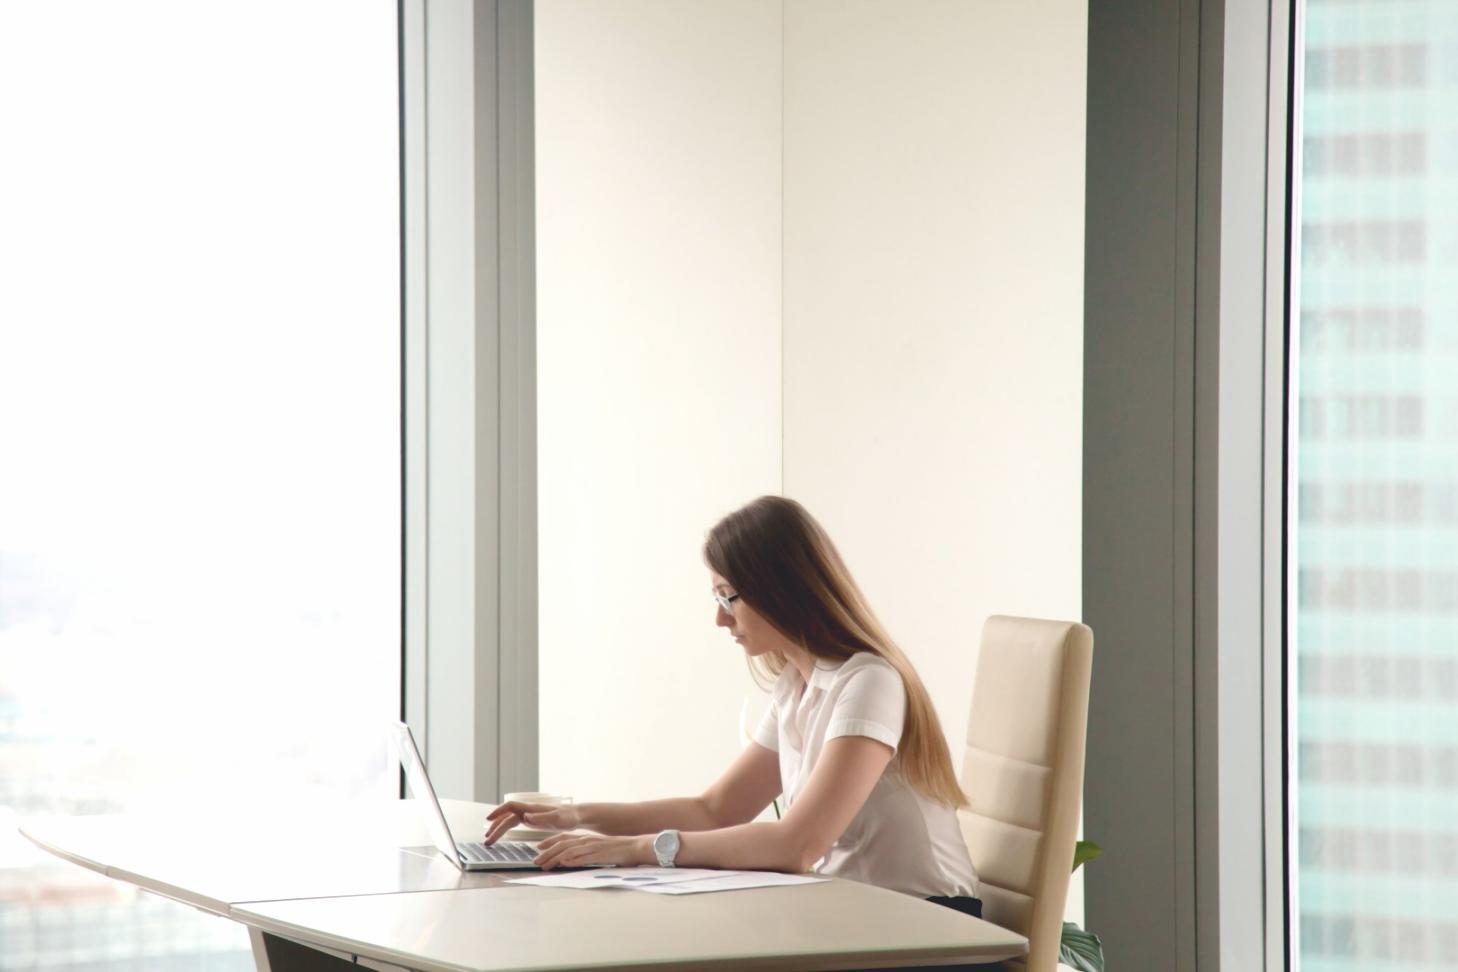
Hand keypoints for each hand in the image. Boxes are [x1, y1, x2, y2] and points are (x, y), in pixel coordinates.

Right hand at [483, 801, 581, 845]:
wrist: (576, 816)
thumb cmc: (569, 817)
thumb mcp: (557, 819)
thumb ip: (542, 818)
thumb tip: (525, 817)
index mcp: (532, 808)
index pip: (510, 806)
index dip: (498, 811)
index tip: (489, 819)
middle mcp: (528, 810)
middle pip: (506, 816)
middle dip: (495, 827)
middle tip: (487, 841)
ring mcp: (529, 815)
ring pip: (508, 820)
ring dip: (498, 829)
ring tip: (490, 841)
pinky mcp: (532, 820)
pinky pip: (514, 823)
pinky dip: (505, 828)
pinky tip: (501, 835)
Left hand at [534, 833, 652, 869]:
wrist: (635, 847)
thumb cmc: (618, 850)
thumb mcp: (598, 849)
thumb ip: (585, 852)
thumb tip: (571, 860)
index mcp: (586, 838)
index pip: (564, 838)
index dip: (549, 842)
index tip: (538, 847)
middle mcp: (587, 840)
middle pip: (562, 845)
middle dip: (547, 853)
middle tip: (536, 861)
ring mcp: (592, 847)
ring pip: (569, 851)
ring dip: (554, 858)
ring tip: (544, 865)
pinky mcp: (599, 855)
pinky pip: (583, 858)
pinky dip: (571, 860)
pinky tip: (563, 864)